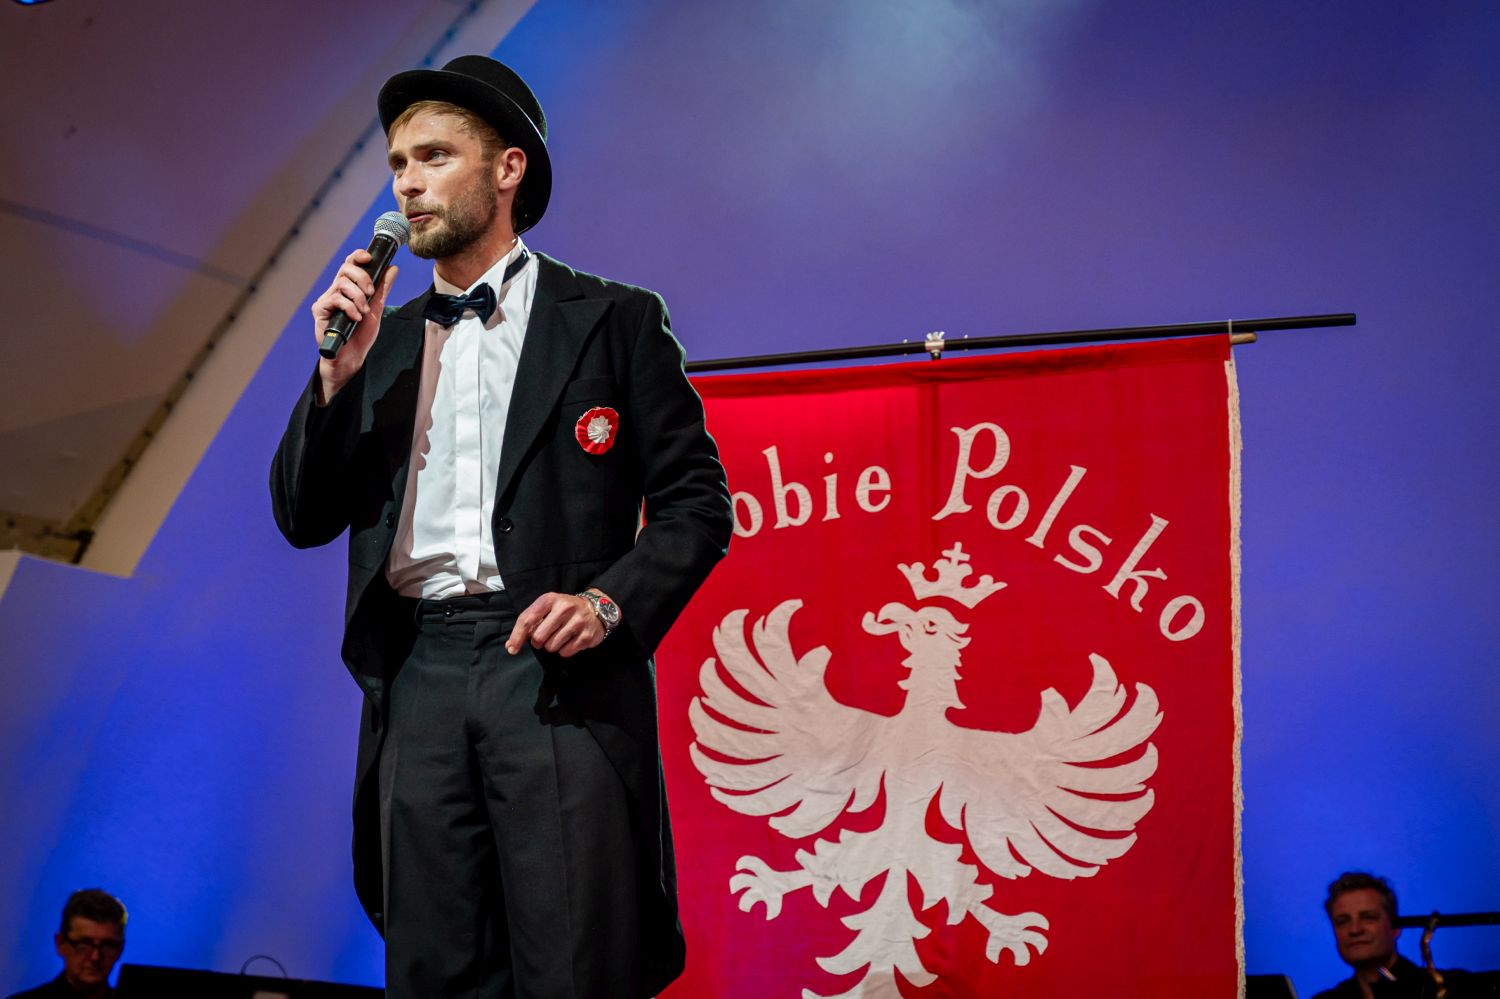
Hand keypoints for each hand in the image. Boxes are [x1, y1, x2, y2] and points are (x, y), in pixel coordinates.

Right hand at [311, 248, 397, 402]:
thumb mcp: (377, 308)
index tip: (369, 258)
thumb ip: (383, 289)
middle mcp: (335, 290)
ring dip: (358, 297)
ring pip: (342, 283)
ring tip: (363, 312)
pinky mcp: (320, 310)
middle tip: (371, 294)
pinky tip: (355, 318)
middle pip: (345, 268)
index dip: (357, 256)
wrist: (352, 357)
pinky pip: (335, 299)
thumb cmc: (361, 334)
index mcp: (348, 288)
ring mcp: (327, 299)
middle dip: (362, 278)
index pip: (350, 264)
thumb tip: (392, 268)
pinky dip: (349, 307)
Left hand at [506, 592, 607, 657]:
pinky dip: (564, 650)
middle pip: (538, 637)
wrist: (595, 609)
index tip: (512, 649)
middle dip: (538, 641)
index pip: (527, 619)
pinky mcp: (586, 636)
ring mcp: (577, 622)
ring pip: (551, 647)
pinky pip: (565, 652)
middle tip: (546, 635)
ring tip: (560, 636)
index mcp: (550, 599)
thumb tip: (511, 646)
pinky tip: (570, 640)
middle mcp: (565, 608)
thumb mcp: (547, 607)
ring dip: (552, 646)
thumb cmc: (564, 610)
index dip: (517, 636)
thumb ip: (529, 622)